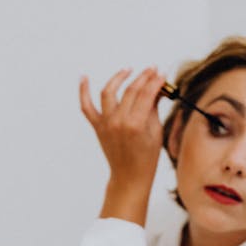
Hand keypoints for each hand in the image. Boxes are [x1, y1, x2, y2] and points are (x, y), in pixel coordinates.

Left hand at [79, 67, 165, 224]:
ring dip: (118, 78)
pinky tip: (83, 77)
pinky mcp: (97, 127)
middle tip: (152, 70)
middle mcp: (118, 122)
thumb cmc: (147, 157)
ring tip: (127, 70)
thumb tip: (157, 87)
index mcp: (135, 125)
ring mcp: (105, 124)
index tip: (162, 73)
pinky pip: (86, 107)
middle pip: (130, 91)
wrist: (129, 175)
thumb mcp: (156, 131)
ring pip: (109, 92)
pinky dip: (83, 92)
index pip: (146, 94)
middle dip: (143, 77)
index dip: (155, 81)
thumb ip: (153, 107)